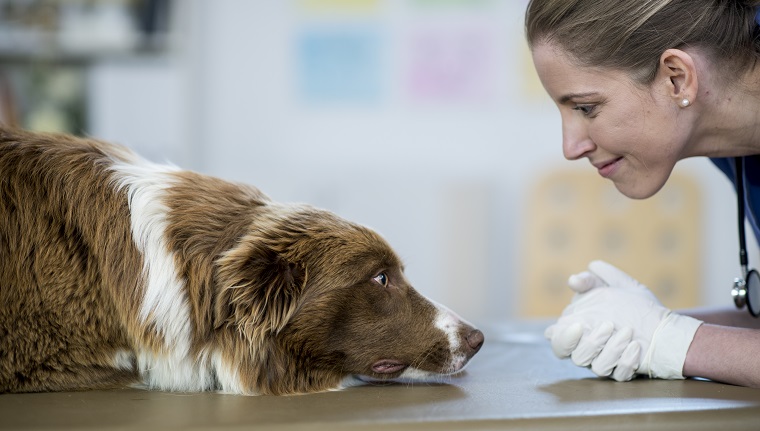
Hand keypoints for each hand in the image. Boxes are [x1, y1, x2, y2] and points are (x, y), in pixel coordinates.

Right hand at [545, 260, 702, 380]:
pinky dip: (626, 361)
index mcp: (580, 329)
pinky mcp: (623, 372)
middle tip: (601, 326)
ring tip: (628, 332)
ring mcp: (606, 362)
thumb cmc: (638, 306)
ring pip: (596, 366)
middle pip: (571, 355)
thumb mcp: (618, 286)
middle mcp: (589, 349)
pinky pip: (618, 374)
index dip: (562, 335)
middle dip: (584, 342)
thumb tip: (573, 280)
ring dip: (611, 348)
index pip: (557, 337)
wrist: (668, 326)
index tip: (577, 324)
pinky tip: (636, 347)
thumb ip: (594, 281)